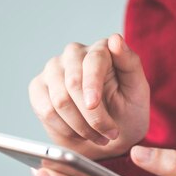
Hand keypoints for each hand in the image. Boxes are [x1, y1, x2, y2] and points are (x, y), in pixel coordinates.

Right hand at [28, 34, 149, 159]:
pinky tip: (79, 133)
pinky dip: (65, 129)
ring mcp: (53, 70)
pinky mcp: (38, 88)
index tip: (93, 105)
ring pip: (59, 100)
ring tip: (98, 136)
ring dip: (80, 127)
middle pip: (73, 83)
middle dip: (92, 116)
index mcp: (101, 49)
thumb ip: (130, 63)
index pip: (93, 61)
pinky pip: (45, 111)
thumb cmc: (127, 110)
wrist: (111, 135)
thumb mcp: (138, 89)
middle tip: (108, 134)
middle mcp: (74, 54)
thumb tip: (115, 39)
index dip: (92, 84)